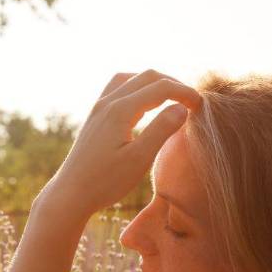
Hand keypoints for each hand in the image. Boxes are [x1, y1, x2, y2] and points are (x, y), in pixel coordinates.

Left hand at [35, 70, 201, 222]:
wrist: (70, 194)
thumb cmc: (105, 182)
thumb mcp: (138, 159)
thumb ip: (161, 130)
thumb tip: (182, 108)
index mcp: (120, 110)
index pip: (161, 87)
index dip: (184, 92)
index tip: (201, 106)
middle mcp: (107, 102)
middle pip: (146, 76)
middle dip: (173, 84)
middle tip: (191, 100)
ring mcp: (98, 108)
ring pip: (130, 79)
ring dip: (153, 83)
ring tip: (171, 97)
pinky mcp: (94, 117)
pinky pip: (117, 89)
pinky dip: (137, 88)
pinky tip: (144, 105)